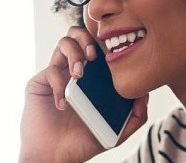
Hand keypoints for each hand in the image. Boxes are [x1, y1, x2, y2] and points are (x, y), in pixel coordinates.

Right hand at [20, 26, 149, 161]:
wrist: (55, 156)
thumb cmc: (82, 144)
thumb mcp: (116, 132)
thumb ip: (135, 117)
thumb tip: (146, 93)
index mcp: (92, 78)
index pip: (98, 47)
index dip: (105, 43)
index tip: (113, 53)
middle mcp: (73, 72)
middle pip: (78, 35)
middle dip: (86, 38)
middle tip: (93, 55)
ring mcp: (56, 75)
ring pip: (63, 43)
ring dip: (74, 54)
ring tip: (78, 75)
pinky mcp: (39, 83)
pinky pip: (50, 71)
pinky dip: (59, 85)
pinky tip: (64, 105)